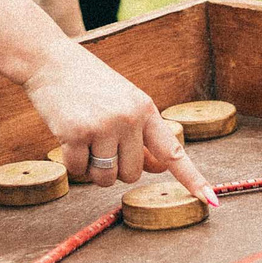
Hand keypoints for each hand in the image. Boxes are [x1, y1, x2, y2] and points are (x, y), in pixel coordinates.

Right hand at [23, 42, 218, 204]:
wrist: (50, 61)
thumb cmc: (89, 85)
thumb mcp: (124, 102)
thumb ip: (143, 135)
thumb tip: (159, 168)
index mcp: (146, 109)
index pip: (173, 152)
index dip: (192, 179)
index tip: (211, 201)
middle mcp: (129, 118)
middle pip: (132, 174)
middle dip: (115, 167)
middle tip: (100, 140)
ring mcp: (103, 126)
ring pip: (106, 178)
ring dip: (93, 169)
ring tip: (84, 138)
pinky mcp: (76, 133)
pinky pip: (79, 171)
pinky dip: (72, 163)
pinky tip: (66, 135)